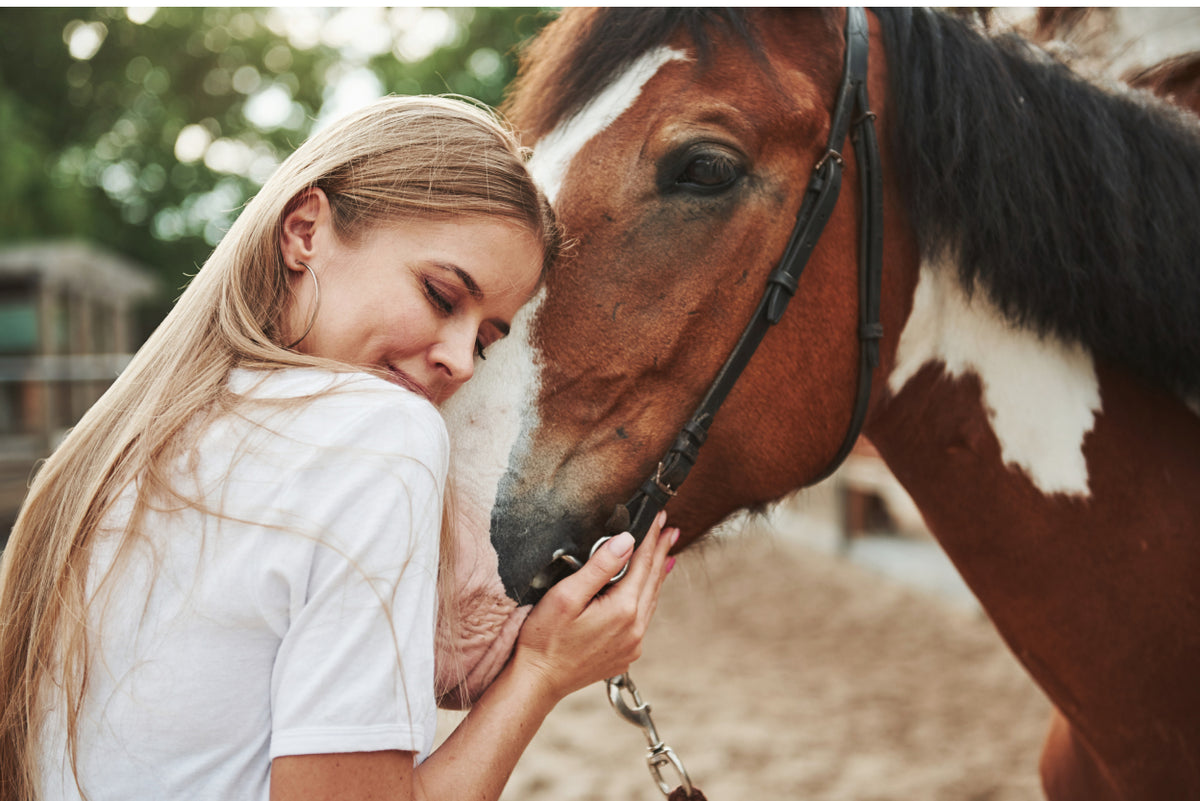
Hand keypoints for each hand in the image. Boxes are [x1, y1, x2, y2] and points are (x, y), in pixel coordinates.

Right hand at [512, 512, 676, 701]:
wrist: (538, 681)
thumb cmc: (544, 639)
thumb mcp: (566, 596)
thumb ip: (599, 567)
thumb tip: (626, 541)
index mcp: (622, 609)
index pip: (643, 562)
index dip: (652, 537)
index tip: (661, 517)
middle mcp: (635, 629)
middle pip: (652, 580)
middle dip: (661, 551)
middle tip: (671, 529)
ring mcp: (633, 644)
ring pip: (651, 599)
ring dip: (657, 574)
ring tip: (666, 554)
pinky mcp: (626, 654)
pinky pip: (644, 618)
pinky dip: (648, 597)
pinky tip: (646, 590)